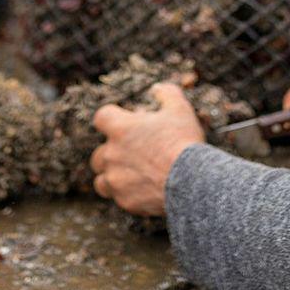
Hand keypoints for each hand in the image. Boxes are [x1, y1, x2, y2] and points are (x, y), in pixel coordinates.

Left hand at [90, 84, 204, 216]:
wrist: (190, 181)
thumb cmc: (183, 142)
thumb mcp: (180, 109)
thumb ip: (166, 94)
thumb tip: (157, 88)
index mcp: (120, 129)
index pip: (101, 117)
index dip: (112, 119)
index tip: (124, 122)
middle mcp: (111, 154)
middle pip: (98, 153)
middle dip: (112, 153)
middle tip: (133, 154)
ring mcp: (115, 179)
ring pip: (101, 180)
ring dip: (112, 176)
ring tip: (131, 176)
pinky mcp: (124, 200)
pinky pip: (118, 197)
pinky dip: (127, 194)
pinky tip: (144, 191)